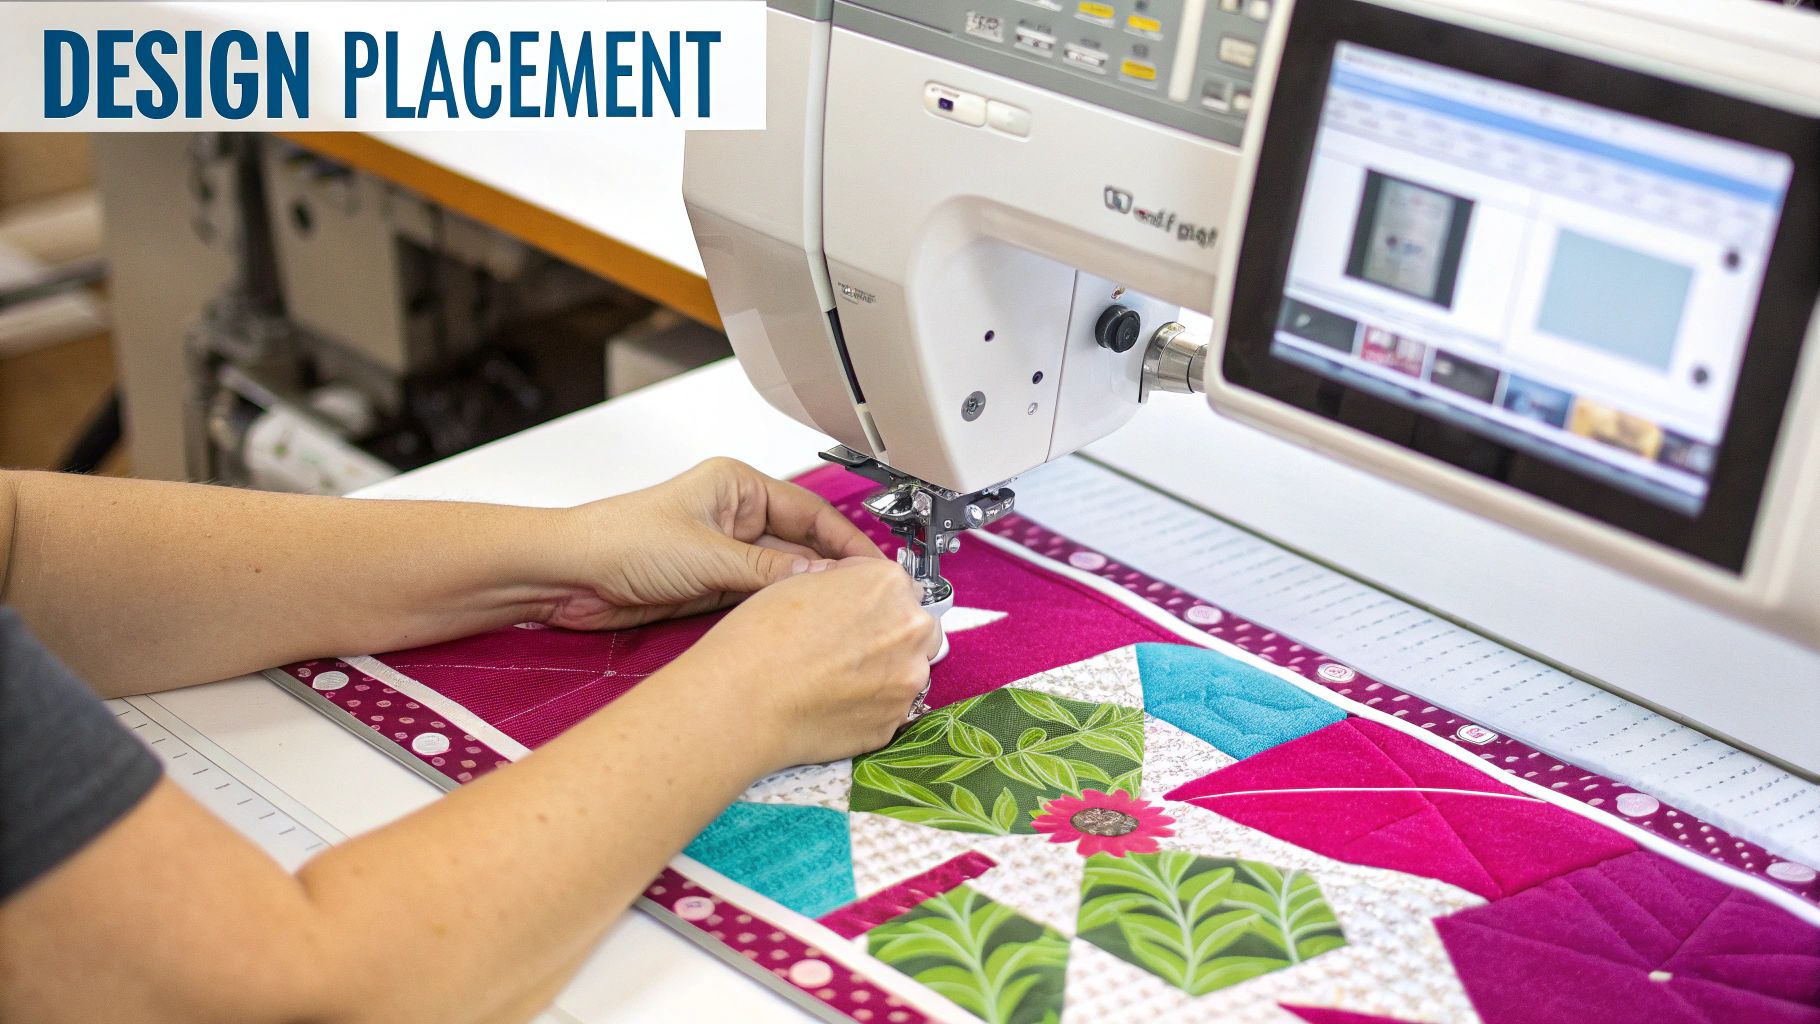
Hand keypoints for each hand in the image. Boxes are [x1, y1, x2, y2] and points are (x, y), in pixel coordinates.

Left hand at [542, 458, 885, 629]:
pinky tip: (800, 627)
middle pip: (803, 547)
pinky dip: (778, 613)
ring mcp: (725, 555)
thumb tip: (823, 582)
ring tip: (841, 619)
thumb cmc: (619, 539)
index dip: (847, 543)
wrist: (568, 575)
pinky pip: (759, 600)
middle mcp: (736, 518)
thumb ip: (770, 573)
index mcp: (738, 487)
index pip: (812, 513)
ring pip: (784, 578)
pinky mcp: (711, 588)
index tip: (876, 570)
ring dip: (806, 598)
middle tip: (867, 601)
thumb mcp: (708, 555)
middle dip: (832, 574)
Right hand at [669, 557, 939, 770]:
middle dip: (893, 634)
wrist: (745, 700)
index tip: (857, 612)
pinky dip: (872, 705)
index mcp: (888, 584)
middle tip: (851, 646)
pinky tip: (835, 702)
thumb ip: (844, 582)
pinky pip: (891, 707)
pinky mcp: (894, 721)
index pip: (901, 586)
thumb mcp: (800, 581)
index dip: (875, 599)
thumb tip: (853, 587)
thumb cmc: (761, 638)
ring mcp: (907, 680)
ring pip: (909, 669)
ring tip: (837, 678)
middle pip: (917, 627)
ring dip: (886, 671)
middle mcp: (910, 629)